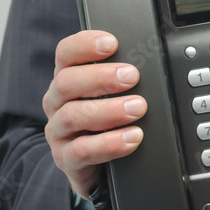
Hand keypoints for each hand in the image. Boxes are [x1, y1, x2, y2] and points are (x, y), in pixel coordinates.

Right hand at [43, 30, 145, 198]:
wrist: (93, 166)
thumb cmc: (103, 123)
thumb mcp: (109, 96)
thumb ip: (121, 77)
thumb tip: (152, 60)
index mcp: (67, 79)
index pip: (65, 54)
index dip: (84, 45)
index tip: (111, 43)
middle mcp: (57, 102)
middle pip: (67, 82)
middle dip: (101, 77)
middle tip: (132, 76)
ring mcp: (58, 131)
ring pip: (73, 115)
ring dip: (109, 110)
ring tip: (138, 109)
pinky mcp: (66, 158)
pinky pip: (82, 151)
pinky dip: (109, 143)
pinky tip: (132, 138)